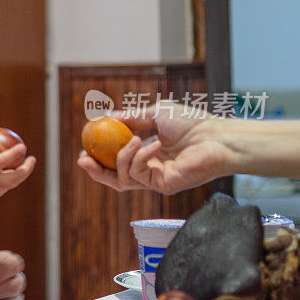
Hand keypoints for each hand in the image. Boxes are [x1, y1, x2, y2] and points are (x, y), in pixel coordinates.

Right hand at [0, 127, 36, 209]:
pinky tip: (18, 168)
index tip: (22, 146)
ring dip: (24, 173)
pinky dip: (15, 176)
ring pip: (15, 182)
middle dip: (27, 168)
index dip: (15, 153)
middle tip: (32, 158)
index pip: (4, 160)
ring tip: (29, 162)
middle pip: (16, 176)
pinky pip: (9, 184)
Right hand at [77, 102, 227, 194]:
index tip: (85, 146)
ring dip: (120, 159)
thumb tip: (106, 117)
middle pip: (114, 177)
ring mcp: (155, 179)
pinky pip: (138, 175)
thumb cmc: (193, 123)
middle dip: (95, 170)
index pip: (116, 160)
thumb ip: (131, 117)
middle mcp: (149, 169)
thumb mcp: (155, 113)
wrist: (217, 136)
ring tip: (133, 140)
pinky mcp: (161, 186)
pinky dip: (139, 158)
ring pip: (121, 179)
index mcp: (147, 154)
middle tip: (83, 159)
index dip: (99, 156)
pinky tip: (152, 145)